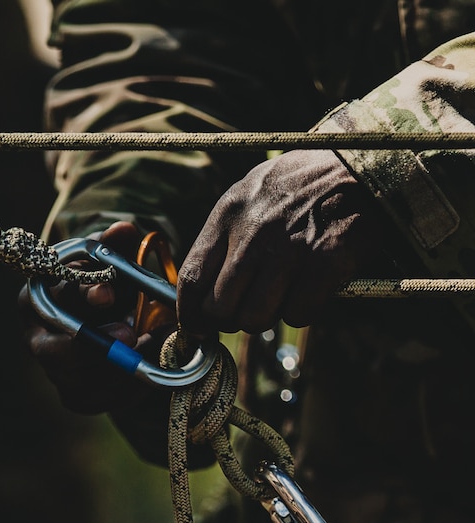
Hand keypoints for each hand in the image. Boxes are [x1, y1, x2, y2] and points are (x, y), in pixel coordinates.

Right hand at [18, 221, 170, 413]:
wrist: (106, 325)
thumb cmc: (102, 288)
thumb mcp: (108, 265)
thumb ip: (114, 249)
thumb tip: (124, 230)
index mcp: (34, 301)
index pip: (49, 301)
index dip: (78, 296)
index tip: (107, 291)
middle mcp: (36, 340)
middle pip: (53, 353)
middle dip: (94, 346)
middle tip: (130, 335)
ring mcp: (55, 374)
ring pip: (82, 380)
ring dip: (120, 366)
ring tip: (151, 345)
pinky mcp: (77, 398)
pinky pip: (103, 399)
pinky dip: (131, 386)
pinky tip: (149, 367)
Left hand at [177, 149, 387, 334]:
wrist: (363, 164)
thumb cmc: (302, 186)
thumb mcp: (251, 195)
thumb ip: (223, 239)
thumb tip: (199, 296)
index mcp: (228, 214)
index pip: (191, 279)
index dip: (189, 314)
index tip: (197, 328)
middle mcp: (253, 233)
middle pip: (219, 308)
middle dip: (231, 319)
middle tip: (248, 309)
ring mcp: (288, 249)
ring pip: (255, 319)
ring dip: (267, 318)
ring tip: (282, 295)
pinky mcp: (325, 262)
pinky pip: (297, 316)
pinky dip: (302, 313)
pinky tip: (311, 291)